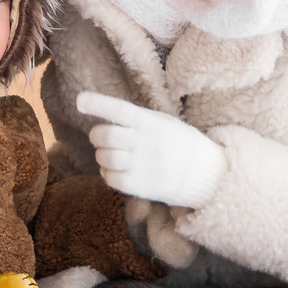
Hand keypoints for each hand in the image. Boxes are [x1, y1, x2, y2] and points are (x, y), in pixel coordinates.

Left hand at [73, 92, 226, 209]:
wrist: (206, 175)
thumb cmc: (182, 145)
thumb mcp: (165, 123)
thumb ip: (139, 120)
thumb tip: (107, 115)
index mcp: (151, 123)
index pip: (120, 110)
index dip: (98, 104)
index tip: (80, 101)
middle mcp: (144, 143)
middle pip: (105, 136)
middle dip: (97, 136)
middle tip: (102, 139)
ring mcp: (142, 165)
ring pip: (104, 158)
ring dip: (102, 156)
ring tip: (112, 156)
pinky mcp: (140, 186)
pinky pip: (110, 179)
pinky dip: (107, 174)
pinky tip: (115, 171)